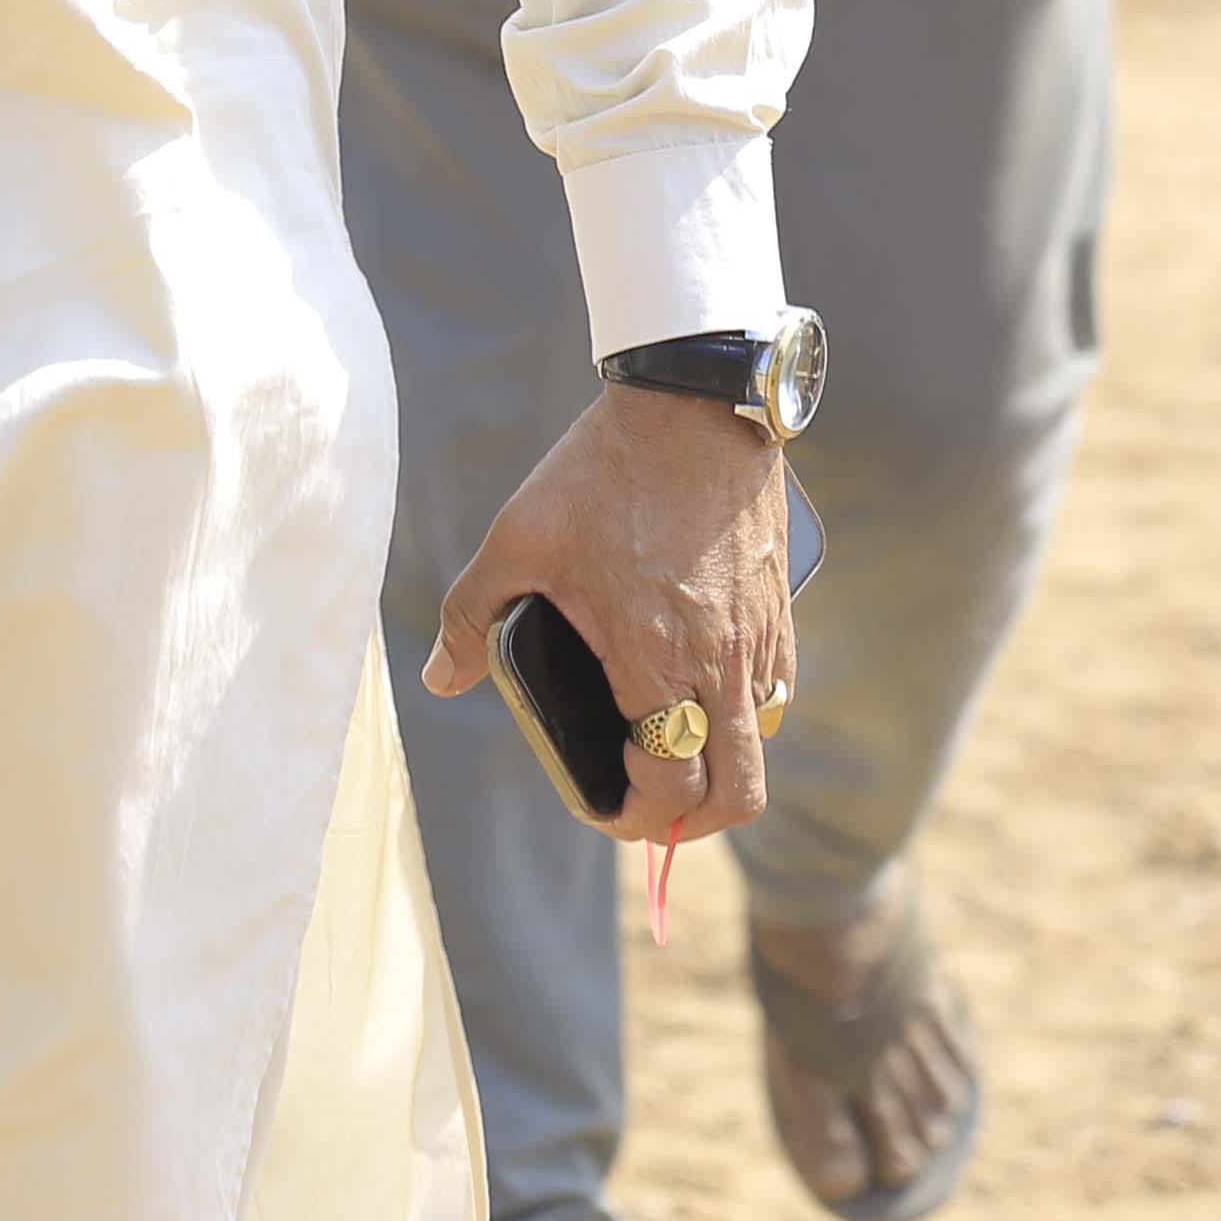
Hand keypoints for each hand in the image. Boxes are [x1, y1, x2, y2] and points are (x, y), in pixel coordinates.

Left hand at [420, 388, 792, 846]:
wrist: (692, 399)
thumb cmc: (601, 470)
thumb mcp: (517, 540)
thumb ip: (471, 616)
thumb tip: (440, 678)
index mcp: (656, 658)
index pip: (671, 787)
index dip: (635, 817)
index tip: (603, 803)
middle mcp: (721, 661)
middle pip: (737, 795)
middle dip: (691, 820)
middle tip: (643, 798)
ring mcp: (760, 635)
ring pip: (761, 745)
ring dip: (717, 762)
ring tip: (665, 739)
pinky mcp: (780, 605)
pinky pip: (775, 689)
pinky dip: (741, 710)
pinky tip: (696, 679)